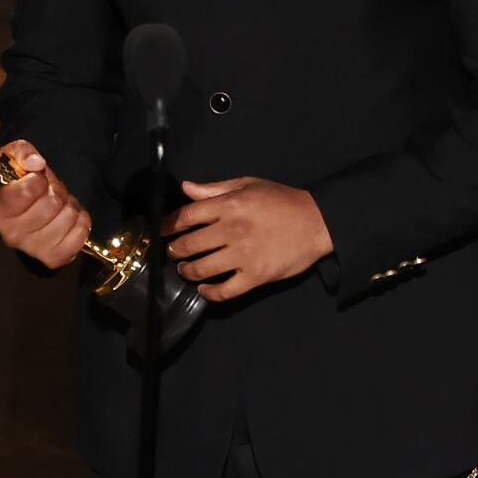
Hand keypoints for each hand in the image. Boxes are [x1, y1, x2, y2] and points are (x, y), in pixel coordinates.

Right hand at [0, 140, 91, 269]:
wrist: (28, 205)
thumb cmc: (19, 181)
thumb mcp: (13, 157)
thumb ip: (22, 152)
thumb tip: (36, 163)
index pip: (28, 190)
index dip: (39, 178)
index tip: (36, 178)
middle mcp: (11, 236)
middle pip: (52, 203)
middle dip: (56, 189)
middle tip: (49, 190)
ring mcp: (33, 250)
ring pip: (69, 216)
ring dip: (69, 204)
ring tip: (58, 204)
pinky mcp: (54, 258)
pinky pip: (81, 234)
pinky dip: (81, 221)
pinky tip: (68, 218)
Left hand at [160, 177, 334, 301]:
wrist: (317, 222)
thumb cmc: (282, 201)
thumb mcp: (248, 185)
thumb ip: (215, 188)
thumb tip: (186, 187)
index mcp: (229, 206)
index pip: (186, 216)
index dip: (168, 224)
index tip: (160, 230)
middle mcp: (232, 231)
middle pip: (189, 244)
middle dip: (175, 250)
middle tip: (174, 251)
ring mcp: (243, 256)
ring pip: (202, 269)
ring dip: (188, 271)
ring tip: (186, 269)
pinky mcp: (255, 276)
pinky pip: (225, 291)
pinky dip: (210, 293)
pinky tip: (204, 290)